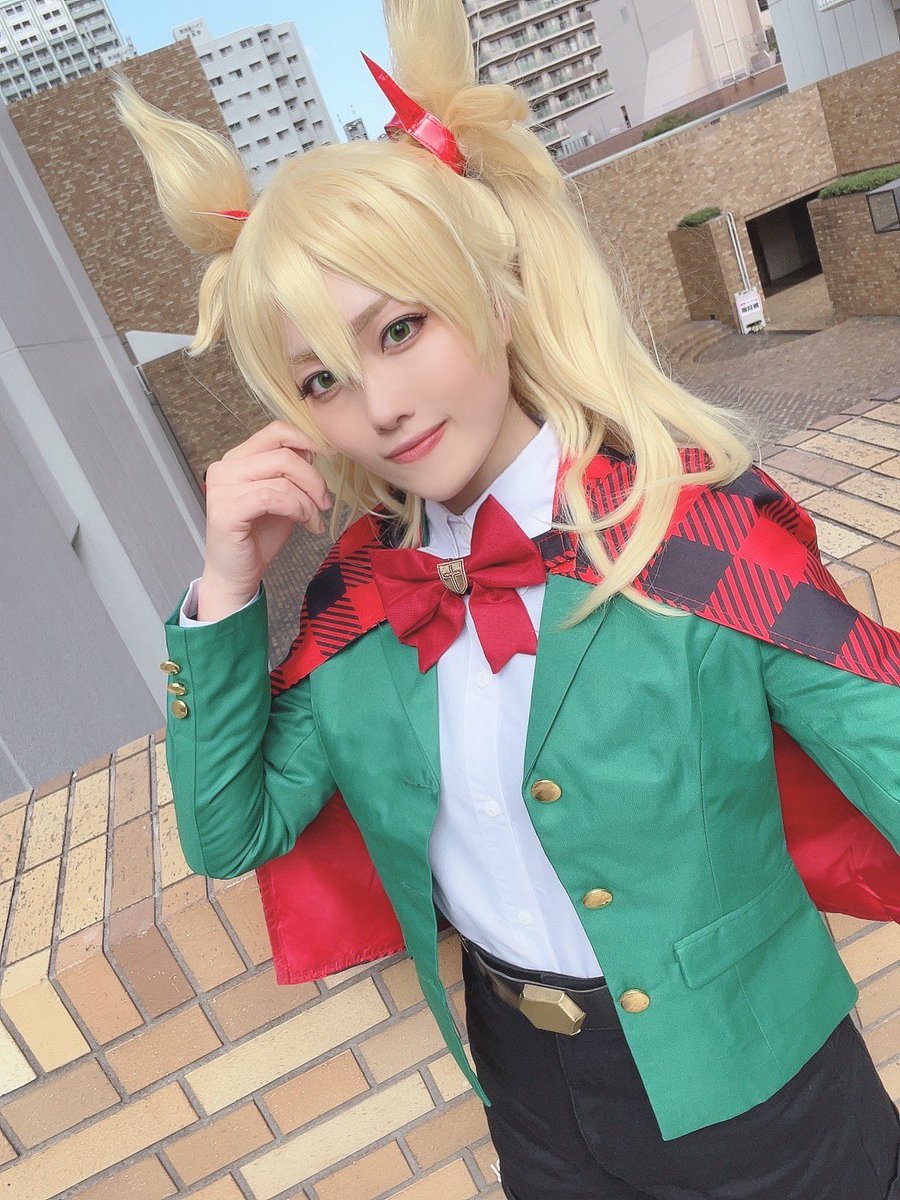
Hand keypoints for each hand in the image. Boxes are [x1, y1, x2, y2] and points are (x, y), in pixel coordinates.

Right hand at [199, 419, 332, 613]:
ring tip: (314, 520)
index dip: (304, 440)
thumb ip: (292, 473)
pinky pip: (272, 497)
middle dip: (313, 480)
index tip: (325, 460)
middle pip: (283, 455)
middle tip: (324, 503)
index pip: (274, 432)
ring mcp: (221, 488)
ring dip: (308, 501)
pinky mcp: (226, 510)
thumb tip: (313, 451)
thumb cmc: (259, 536)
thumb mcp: (283, 497)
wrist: (237, 574)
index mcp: (237, 459)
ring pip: (282, 479)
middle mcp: (225, 468)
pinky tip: (304, 524)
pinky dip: (296, 509)